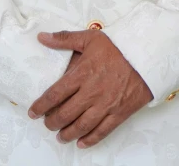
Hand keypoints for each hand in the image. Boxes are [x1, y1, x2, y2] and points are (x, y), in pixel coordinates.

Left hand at [28, 29, 152, 148]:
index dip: (41, 106)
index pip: (55, 94)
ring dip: (67, 134)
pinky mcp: (119, 113)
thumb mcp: (90, 38)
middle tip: (47, 123)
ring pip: (81, 126)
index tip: (33, 112)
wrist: (146, 55)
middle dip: (52, 122)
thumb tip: (42, 37)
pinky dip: (90, 139)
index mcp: (82, 73)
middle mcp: (91, 92)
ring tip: (60, 135)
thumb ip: (64, 39)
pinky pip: (102, 131)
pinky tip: (81, 142)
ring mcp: (105, 105)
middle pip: (65, 114)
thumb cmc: (117, 47)